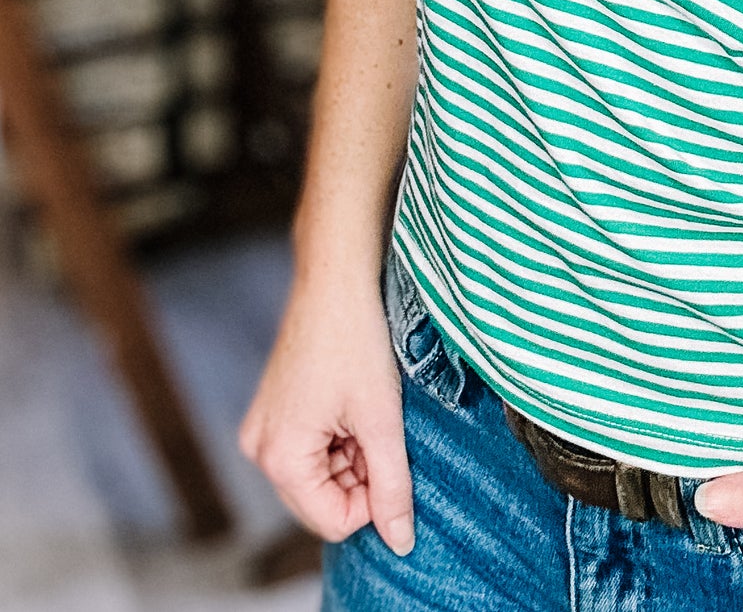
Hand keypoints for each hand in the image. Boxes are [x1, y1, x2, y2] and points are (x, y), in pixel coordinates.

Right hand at [239, 280, 414, 553]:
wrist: (335, 280)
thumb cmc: (355, 341)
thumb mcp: (382, 420)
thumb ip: (393, 487)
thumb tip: (402, 543)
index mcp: (279, 459)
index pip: (334, 521)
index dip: (372, 498)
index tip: (390, 453)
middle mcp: (260, 450)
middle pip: (324, 500)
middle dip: (361, 473)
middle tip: (379, 425)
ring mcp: (264, 430)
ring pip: (321, 475)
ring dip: (353, 453)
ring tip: (366, 407)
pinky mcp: (274, 412)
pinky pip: (310, 450)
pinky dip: (339, 437)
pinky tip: (351, 400)